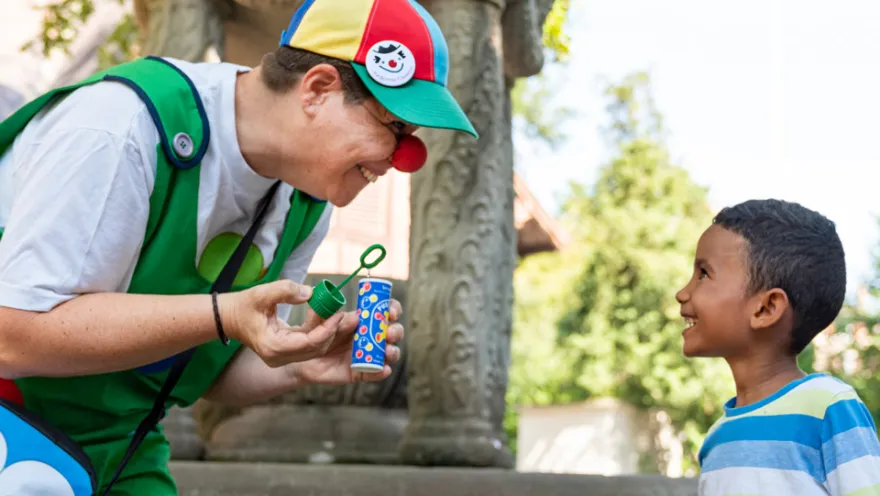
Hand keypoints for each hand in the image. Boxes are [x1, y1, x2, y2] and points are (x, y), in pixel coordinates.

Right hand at [220, 280, 342, 367]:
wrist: (229, 317)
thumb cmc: (244, 305)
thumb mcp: (262, 293)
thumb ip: (285, 291)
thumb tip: (310, 293)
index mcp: (273, 347)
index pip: (309, 343)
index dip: (327, 329)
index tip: (338, 314)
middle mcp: (279, 357)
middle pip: (315, 349)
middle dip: (333, 331)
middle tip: (347, 314)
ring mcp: (283, 357)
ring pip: (315, 348)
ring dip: (328, 331)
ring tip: (340, 313)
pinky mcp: (287, 351)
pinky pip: (309, 343)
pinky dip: (319, 330)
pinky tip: (327, 315)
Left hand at [291, 298, 404, 384]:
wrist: (302, 358)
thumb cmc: (312, 334)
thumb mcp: (317, 320)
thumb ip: (329, 315)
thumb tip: (351, 317)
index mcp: (364, 320)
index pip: (385, 311)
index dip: (393, 310)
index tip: (391, 313)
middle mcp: (370, 337)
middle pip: (393, 332)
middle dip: (396, 331)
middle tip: (389, 334)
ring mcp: (368, 355)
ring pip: (389, 353)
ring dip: (393, 352)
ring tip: (387, 352)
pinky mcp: (361, 372)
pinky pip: (375, 373)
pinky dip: (382, 372)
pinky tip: (383, 369)